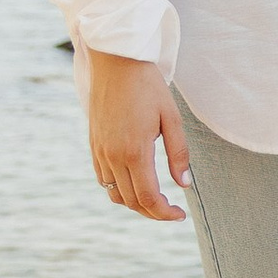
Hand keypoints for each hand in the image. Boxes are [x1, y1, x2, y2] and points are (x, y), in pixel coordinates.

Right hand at [86, 50, 191, 219]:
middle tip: (172, 211)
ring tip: (156, 200)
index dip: (164, 213)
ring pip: (115, 194)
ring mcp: (100, 152)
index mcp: (134, 152)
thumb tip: (184, 184)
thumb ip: (178, 154)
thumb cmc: (148, 86)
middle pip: (131, 201)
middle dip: (153, 212)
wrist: (116, 62)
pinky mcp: (93, 145)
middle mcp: (113, 156)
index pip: (148, 198)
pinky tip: (136, 184)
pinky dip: (119, 190)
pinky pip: (104, 179)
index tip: (180, 215)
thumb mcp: (172, 118)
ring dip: (135, 203)